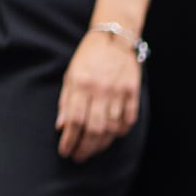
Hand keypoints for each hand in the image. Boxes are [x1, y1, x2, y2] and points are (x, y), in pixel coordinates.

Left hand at [56, 30, 140, 161]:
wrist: (115, 37)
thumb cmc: (89, 57)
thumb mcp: (71, 75)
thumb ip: (66, 101)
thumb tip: (62, 126)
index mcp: (82, 84)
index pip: (75, 120)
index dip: (69, 140)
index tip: (65, 151)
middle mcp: (101, 90)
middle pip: (93, 129)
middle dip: (84, 148)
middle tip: (79, 157)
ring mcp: (119, 92)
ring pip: (111, 128)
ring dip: (100, 144)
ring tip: (92, 150)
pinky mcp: (132, 92)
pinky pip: (128, 120)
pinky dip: (120, 132)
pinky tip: (111, 136)